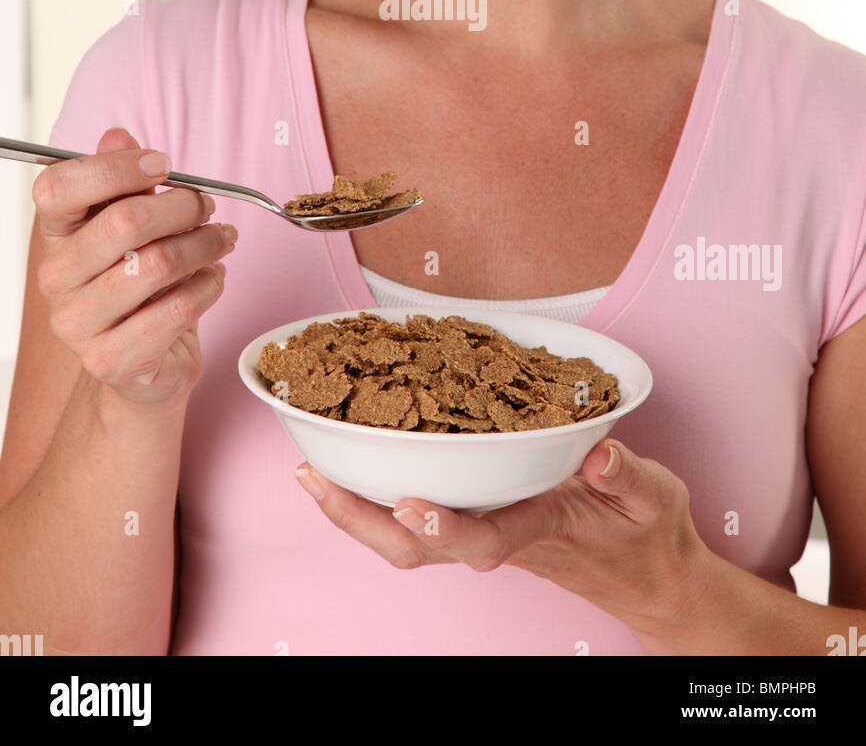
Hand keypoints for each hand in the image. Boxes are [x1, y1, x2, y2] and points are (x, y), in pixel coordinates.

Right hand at [33, 126, 237, 407]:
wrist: (142, 364)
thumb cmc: (139, 284)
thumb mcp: (130, 227)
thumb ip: (122, 181)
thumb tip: (117, 134)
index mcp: (56, 236)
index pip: (59, 186)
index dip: (117, 167)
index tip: (164, 165)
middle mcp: (56, 279)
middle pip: (124, 221)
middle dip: (183, 206)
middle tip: (208, 207)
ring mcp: (78, 324)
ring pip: (157, 264)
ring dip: (205, 245)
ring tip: (221, 241)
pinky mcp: (111, 360)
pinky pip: (175, 310)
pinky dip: (208, 287)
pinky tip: (214, 279)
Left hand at [295, 438, 711, 629]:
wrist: (648, 575)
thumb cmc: (646, 534)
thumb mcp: (652, 498)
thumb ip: (627, 476)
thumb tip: (599, 450)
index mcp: (542, 527)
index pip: (489, 536)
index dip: (448, 525)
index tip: (412, 506)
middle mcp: (502, 533)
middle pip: (420, 548)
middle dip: (363, 520)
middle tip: (316, 479)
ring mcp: (487, 528)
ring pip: (409, 539)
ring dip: (357, 509)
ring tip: (312, 469)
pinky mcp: (483, 516)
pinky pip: (421, 515)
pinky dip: (380, 494)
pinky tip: (355, 465)